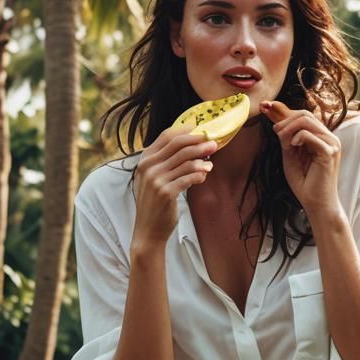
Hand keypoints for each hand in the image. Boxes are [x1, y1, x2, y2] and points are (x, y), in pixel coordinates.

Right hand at [131, 127, 217, 246]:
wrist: (148, 230)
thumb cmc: (155, 203)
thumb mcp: (154, 179)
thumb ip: (167, 162)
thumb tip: (193, 147)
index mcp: (145, 160)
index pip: (166, 137)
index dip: (185, 130)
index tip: (200, 128)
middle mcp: (148, 167)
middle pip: (178, 145)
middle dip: (199, 142)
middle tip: (213, 142)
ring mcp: (156, 179)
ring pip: (185, 161)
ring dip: (202, 159)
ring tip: (211, 162)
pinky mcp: (166, 192)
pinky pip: (188, 177)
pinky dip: (199, 174)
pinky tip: (205, 175)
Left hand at [262, 100, 342, 219]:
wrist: (315, 203)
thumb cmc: (304, 182)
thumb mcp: (290, 153)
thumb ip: (286, 136)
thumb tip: (275, 117)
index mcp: (320, 136)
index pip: (302, 115)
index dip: (283, 109)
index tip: (265, 106)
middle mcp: (328, 137)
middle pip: (305, 114)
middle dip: (285, 118)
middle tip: (273, 130)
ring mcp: (331, 144)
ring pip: (307, 121)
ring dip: (289, 127)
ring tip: (280, 138)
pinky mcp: (330, 153)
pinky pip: (311, 135)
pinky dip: (298, 137)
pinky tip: (292, 146)